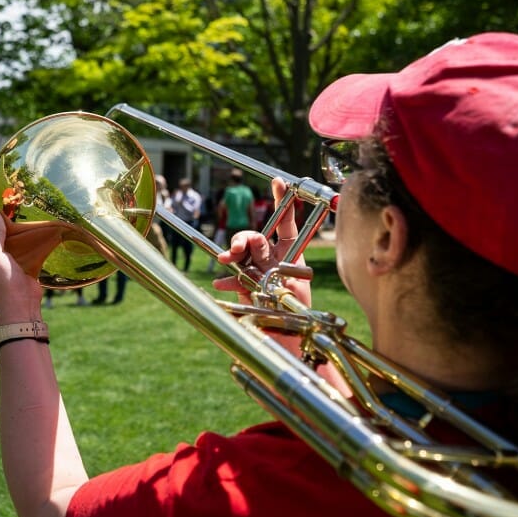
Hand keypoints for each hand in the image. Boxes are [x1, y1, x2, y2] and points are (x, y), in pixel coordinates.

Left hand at [0, 209, 50, 321]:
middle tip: (21, 206)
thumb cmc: (1, 278)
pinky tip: (37, 229)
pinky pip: (24, 247)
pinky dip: (29, 240)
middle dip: (8, 221)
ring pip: (13, 239)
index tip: (5, 202)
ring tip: (30, 214)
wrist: (20, 303)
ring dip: (20, 230)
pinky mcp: (22, 263)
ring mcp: (7, 259)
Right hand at [212, 177, 310, 306]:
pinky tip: (221, 284)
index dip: (282, 201)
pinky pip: (233, 278)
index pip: (285, 222)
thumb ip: (280, 271)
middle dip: (243, 238)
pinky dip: (226, 280)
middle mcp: (271, 257)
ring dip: (232, 254)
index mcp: (289, 252)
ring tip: (226, 260)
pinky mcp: (244, 285)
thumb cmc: (297, 308)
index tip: (278, 181)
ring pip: (240, 253)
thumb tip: (261, 260)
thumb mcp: (295, 285)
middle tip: (237, 249)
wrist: (285, 335)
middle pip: (254, 237)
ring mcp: (256, 270)